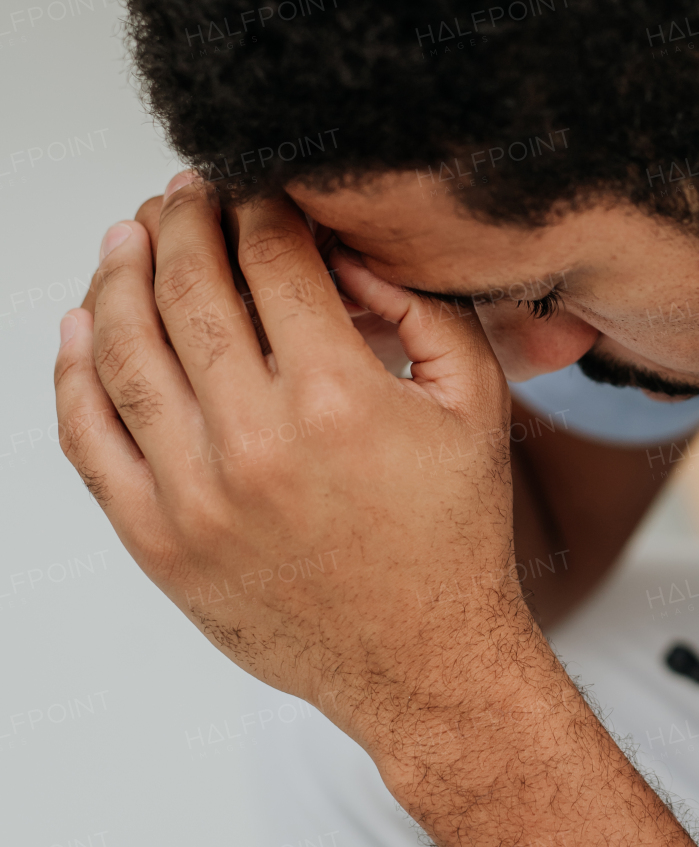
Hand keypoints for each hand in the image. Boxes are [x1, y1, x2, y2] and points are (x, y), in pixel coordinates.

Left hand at [55, 176, 546, 777]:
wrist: (424, 663)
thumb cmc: (451, 539)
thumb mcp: (475, 404)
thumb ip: (421, 309)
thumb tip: (342, 253)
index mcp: (336, 397)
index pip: (271, 259)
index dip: (256, 203)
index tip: (251, 183)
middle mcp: (253, 441)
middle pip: (187, 289)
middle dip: (181, 222)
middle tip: (182, 194)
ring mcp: (193, 494)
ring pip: (122, 351)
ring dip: (118, 279)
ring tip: (128, 240)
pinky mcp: (157, 541)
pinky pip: (88, 438)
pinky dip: (74, 373)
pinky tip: (82, 328)